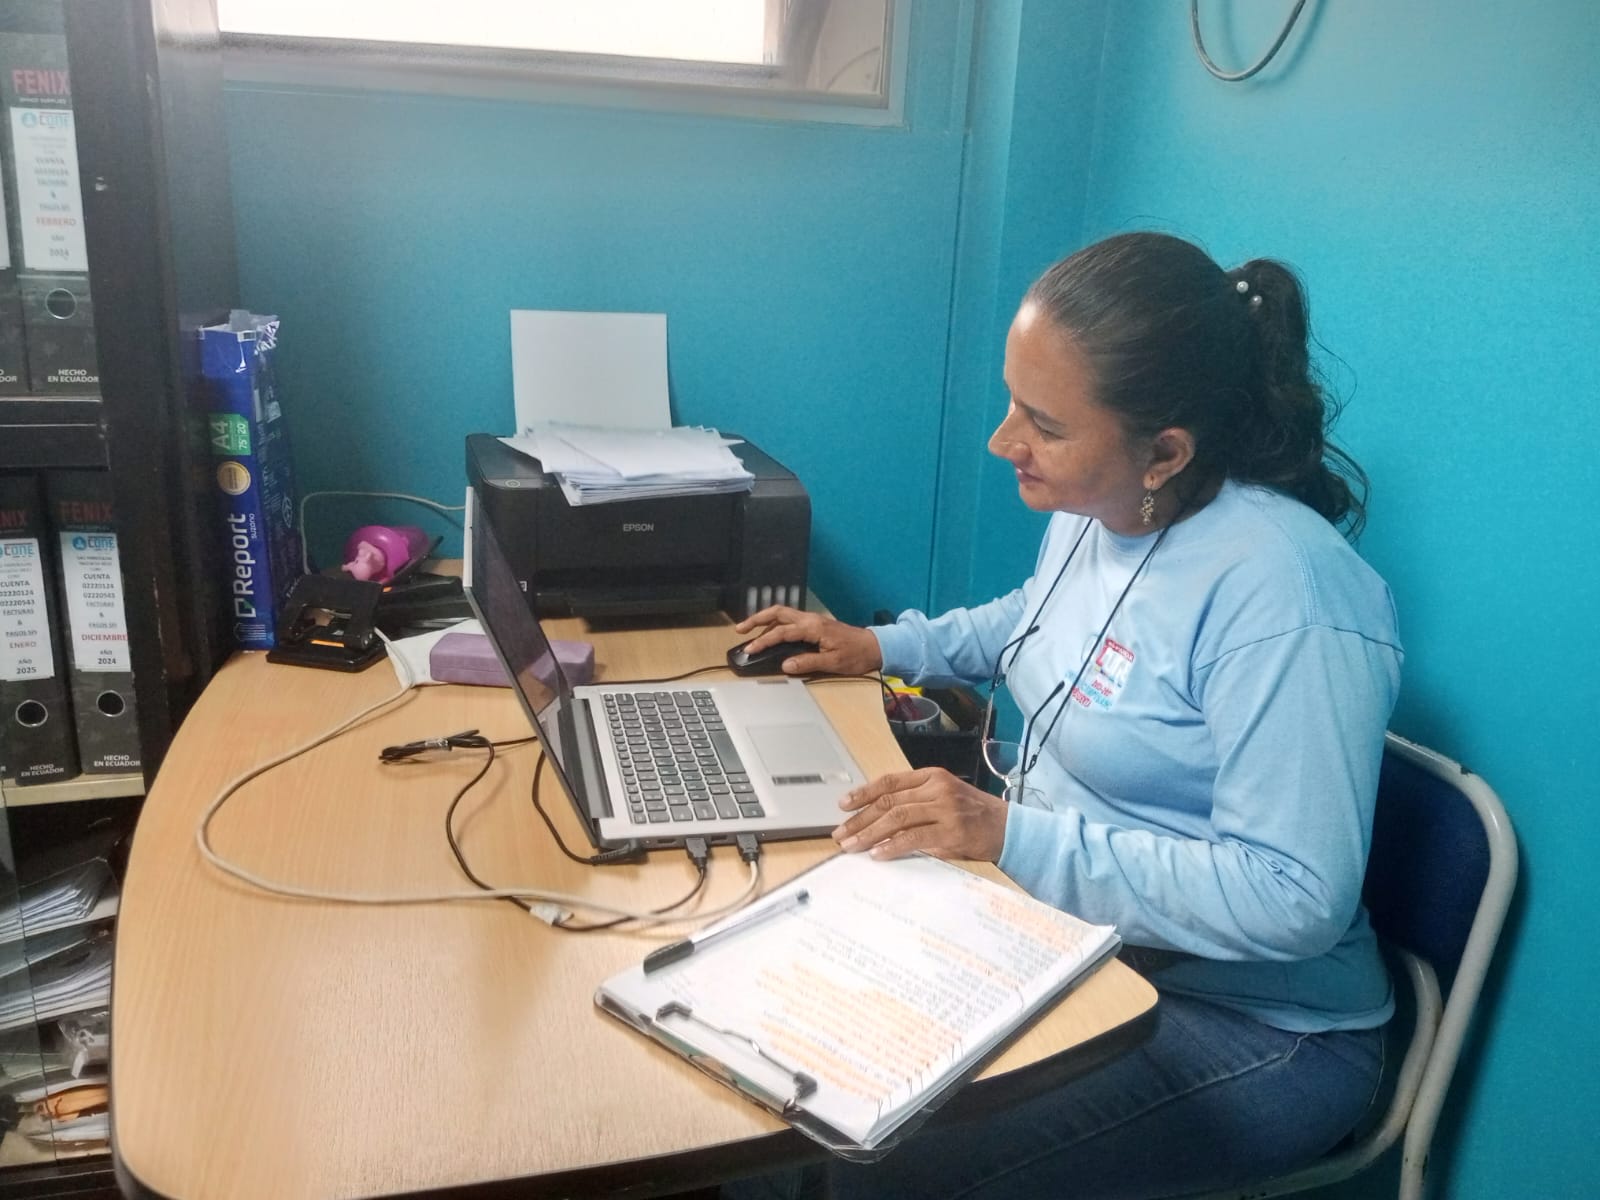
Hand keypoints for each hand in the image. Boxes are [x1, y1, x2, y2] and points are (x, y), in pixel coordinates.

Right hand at [733, 605, 882, 675]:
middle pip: (777, 613)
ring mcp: (812, 620)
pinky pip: (790, 620)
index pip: (781, 632)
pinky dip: (775, 624)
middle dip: (756, 619)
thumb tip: (785, 665)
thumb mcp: (832, 663)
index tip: (749, 650)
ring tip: (749, 631)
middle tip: (740, 630)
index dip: (763, 641)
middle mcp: (810, 620)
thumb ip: (808, 663)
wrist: (874, 646)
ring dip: (764, 620)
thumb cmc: (856, 655)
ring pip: (782, 614)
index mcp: (813, 628)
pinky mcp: (815, 624)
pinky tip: (770, 634)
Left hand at [833, 768, 1007, 862]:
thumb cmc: (972, 814)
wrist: (1008, 828)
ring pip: (897, 818)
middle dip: (860, 818)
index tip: (843, 805)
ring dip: (870, 834)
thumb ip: (915, 801)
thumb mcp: (943, 797)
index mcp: (932, 776)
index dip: (863, 792)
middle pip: (889, 801)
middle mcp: (937, 788)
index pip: (889, 781)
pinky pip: (914, 838)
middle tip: (841, 833)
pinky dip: (893, 846)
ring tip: (852, 845)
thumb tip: (877, 817)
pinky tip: (878, 854)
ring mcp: (945, 809)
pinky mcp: (951, 832)